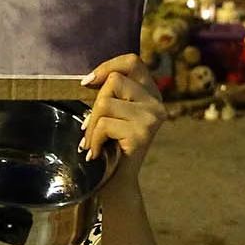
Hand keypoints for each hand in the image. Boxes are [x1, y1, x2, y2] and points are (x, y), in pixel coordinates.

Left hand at [80, 54, 166, 195]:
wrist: (116, 182)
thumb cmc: (109, 145)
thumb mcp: (113, 113)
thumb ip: (110, 93)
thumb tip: (88, 79)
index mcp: (151, 92)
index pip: (132, 61)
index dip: (107, 66)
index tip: (87, 83)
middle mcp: (157, 103)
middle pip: (114, 81)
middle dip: (94, 105)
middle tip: (90, 127)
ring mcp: (152, 118)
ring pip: (105, 102)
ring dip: (91, 125)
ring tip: (93, 141)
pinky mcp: (142, 134)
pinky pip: (105, 124)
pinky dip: (93, 139)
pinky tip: (96, 152)